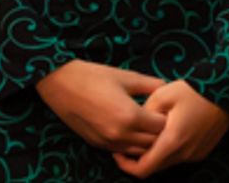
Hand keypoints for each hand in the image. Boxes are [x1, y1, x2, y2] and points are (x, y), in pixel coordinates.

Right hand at [34, 59, 166, 157]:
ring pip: (138, 151)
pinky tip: (130, 130)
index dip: (166, 117)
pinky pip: (122, 151)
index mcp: (130, 116)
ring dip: (145, 140)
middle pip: (152, 142)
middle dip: (159, 131)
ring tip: (145, 124)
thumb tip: (168, 87)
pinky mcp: (98, 145)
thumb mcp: (126, 77)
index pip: (161, 126)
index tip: (165, 107)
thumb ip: (151, 85)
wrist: (61, 84)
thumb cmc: (93, 76)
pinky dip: (130, 145)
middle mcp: (120, 134)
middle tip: (158, 116)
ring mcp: (108, 142)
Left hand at [113, 79, 228, 177]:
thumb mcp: (162, 94)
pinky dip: (170, 150)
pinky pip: (180, 157)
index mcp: (172, 142)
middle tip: (130, 143)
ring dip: (156, 154)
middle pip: (154, 168)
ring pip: (168, 162)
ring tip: (150, 134)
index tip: (118, 152)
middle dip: (139, 159)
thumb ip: (144, 114)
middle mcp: (184, 154)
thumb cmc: (193, 89)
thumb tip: (136, 125)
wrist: (226, 88)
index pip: (142, 170)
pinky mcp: (203, 150)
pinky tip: (169, 132)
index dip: (126, 165)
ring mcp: (195, 154)